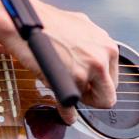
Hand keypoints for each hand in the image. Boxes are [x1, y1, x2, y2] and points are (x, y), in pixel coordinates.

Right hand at [7, 0, 119, 124]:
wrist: (26, 23)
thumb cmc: (49, 23)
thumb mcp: (82, 28)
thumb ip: (94, 46)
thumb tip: (97, 58)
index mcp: (108, 46)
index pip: (112, 77)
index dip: (98, 83)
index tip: (88, 83)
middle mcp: (102, 57)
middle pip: (107, 93)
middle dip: (92, 93)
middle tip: (77, 88)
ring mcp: (88, 70)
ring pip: (91, 101)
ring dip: (77, 96)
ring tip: (63, 83)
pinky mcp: (70, 81)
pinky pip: (71, 106)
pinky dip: (68, 114)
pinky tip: (66, 115)